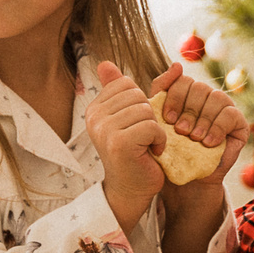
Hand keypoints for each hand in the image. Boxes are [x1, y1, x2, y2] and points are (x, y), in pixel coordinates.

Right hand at [88, 60, 167, 232]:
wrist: (132, 189)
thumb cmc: (137, 152)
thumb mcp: (134, 116)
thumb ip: (132, 89)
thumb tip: (133, 63)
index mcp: (95, 108)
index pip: (126, 84)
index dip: (140, 103)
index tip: (135, 124)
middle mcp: (94, 117)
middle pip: (137, 95)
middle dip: (149, 116)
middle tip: (142, 138)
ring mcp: (104, 130)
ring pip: (145, 110)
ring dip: (155, 130)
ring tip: (146, 145)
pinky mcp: (118, 143)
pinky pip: (151, 127)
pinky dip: (159, 140)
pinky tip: (151, 152)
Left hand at [149, 66, 245, 209]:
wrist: (183, 177)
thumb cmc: (168, 148)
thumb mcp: (158, 119)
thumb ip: (161, 90)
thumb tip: (177, 64)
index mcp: (188, 93)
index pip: (183, 80)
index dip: (175, 98)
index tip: (166, 119)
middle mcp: (207, 97)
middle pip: (200, 88)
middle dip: (188, 110)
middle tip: (180, 131)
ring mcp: (225, 109)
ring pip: (216, 98)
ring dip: (202, 119)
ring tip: (193, 138)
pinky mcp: (239, 124)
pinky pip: (231, 115)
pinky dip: (217, 127)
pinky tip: (207, 142)